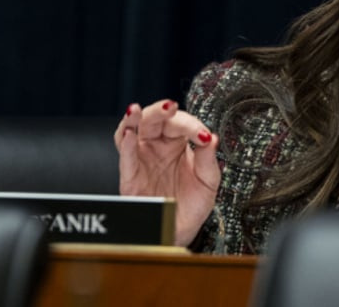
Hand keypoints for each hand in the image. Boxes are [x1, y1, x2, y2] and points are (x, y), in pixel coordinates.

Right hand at [114, 100, 220, 246]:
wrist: (180, 231)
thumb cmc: (192, 203)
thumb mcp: (208, 180)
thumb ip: (208, 158)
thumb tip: (212, 136)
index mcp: (177, 143)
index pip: (180, 123)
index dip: (191, 125)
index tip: (204, 136)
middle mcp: (157, 147)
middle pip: (153, 119)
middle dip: (161, 110)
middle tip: (170, 106)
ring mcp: (142, 160)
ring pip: (132, 132)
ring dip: (133, 119)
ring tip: (135, 110)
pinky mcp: (130, 178)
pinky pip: (125, 159)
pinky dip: (125, 145)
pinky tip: (129, 135)